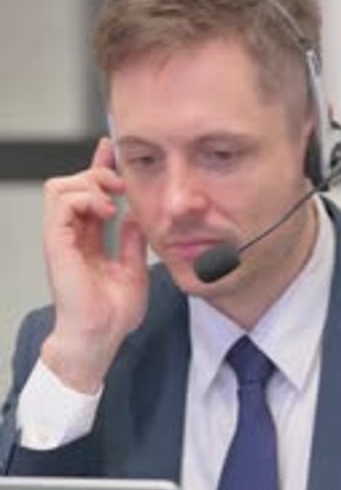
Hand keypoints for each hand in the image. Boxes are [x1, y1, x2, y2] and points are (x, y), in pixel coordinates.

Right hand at [41, 138, 147, 391]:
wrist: (100, 336)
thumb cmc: (113, 314)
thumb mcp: (133, 269)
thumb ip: (131, 242)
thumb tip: (135, 218)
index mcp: (85, 241)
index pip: (87, 196)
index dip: (99, 170)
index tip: (112, 153)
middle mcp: (69, 236)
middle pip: (70, 183)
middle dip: (96, 172)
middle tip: (120, 182)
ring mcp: (60, 239)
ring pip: (60, 186)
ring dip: (89, 183)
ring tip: (113, 199)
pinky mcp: (56, 243)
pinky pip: (61, 202)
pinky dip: (85, 198)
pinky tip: (107, 211)